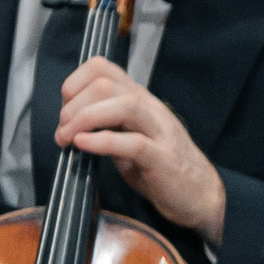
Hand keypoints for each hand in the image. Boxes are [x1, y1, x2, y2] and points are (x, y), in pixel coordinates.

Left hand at [56, 60, 226, 241]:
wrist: (200, 195)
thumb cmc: (161, 167)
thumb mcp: (129, 137)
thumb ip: (106, 125)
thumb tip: (71, 122)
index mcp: (139, 99)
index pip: (102, 68)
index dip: (75, 83)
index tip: (65, 110)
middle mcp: (150, 108)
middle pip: (105, 84)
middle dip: (73, 105)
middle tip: (63, 131)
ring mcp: (159, 132)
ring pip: (122, 105)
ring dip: (85, 118)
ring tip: (68, 138)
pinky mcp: (163, 158)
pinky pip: (132, 142)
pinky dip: (102, 141)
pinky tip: (83, 145)